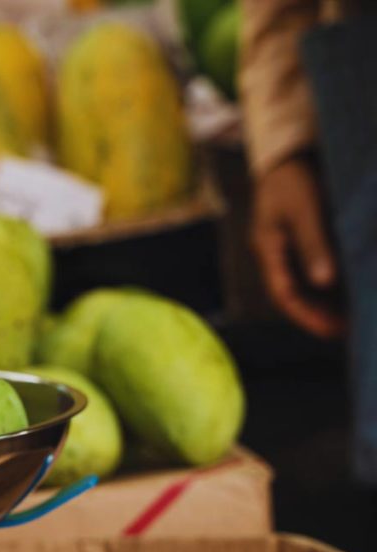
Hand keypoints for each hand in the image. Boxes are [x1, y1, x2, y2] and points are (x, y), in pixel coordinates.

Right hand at [251, 157, 344, 337]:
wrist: (288, 151)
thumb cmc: (294, 178)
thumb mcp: (304, 210)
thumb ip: (314, 244)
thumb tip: (325, 282)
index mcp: (268, 248)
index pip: (284, 294)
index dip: (308, 316)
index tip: (334, 331)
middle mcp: (275, 253)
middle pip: (293, 295)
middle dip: (318, 315)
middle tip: (349, 330)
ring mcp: (286, 247)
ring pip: (304, 284)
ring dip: (326, 302)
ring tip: (353, 315)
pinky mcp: (300, 239)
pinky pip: (313, 269)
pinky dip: (331, 283)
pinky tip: (350, 289)